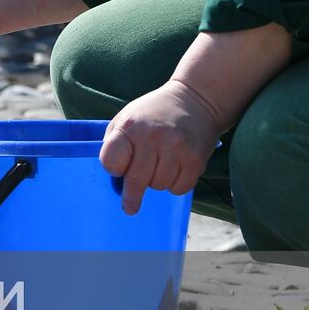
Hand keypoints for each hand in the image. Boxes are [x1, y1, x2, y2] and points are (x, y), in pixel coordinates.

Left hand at [100, 79, 222, 214]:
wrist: (195, 101)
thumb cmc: (152, 113)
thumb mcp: (126, 118)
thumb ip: (116, 144)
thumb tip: (112, 176)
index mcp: (130, 126)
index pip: (112, 160)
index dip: (113, 169)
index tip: (116, 171)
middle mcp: (153, 137)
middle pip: (136, 180)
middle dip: (131, 196)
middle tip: (129, 208)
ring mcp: (177, 148)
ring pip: (159, 186)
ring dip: (156, 183)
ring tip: (159, 166)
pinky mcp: (196, 159)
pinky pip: (180, 188)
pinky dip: (175, 185)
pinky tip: (175, 170)